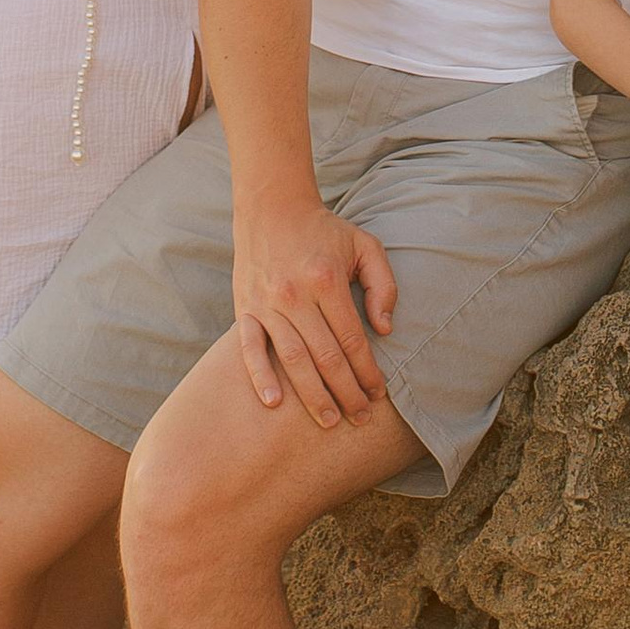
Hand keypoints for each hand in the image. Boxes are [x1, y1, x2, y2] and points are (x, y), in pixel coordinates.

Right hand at [234, 196, 399, 429]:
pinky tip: (274, 403)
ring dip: (312, 395)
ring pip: (292, 360)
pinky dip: (260, 377)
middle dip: (346, 393)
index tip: (378, 394)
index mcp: (327, 280)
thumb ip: (383, 284)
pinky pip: (250, 348)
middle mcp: (295, 294)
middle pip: (325, 357)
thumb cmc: (324, 231)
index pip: (352, 340)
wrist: (272, 207)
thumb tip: (384, 329)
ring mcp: (266, 303)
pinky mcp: (244, 307)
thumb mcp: (365, 245)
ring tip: (328, 421)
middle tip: (360, 417)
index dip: (368, 372)